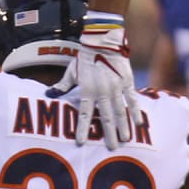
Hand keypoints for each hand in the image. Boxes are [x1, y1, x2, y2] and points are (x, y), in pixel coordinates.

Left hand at [46, 16, 140, 149]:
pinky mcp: (127, 82)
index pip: (84, 114)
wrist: (103, 40)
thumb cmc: (85, 56)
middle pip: (106, 117)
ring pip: (120, 111)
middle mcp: (102, 91)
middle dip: (108, 134)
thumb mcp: (72, 71)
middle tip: (111, 148)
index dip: (81, 129)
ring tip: (125, 140)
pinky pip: (132, 99)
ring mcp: (116, 87)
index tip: (80, 142)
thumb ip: (62, 85)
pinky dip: (136, 111)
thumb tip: (49, 95)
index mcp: (87, 90)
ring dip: (123, 126)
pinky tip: (139, 123)